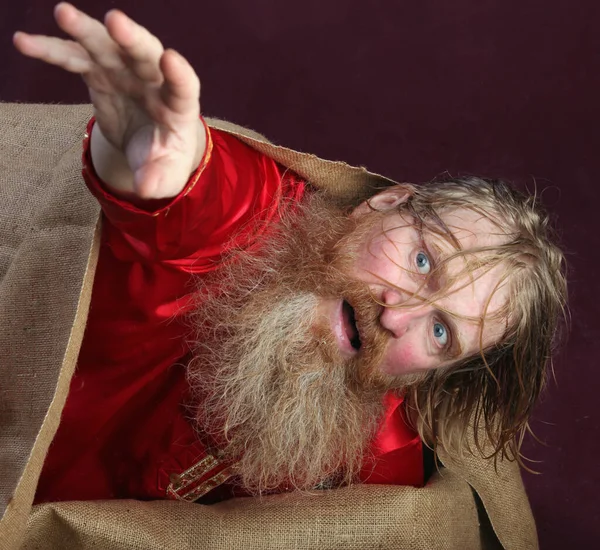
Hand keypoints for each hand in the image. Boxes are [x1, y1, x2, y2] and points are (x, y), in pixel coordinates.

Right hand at [13, 2, 204, 199]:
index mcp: (178, 106)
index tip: (171, 60)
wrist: (148, 149)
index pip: (184, 86)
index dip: (179, 73)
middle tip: (115, 20)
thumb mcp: (165, 176)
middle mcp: (154, 82)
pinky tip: (25, 42)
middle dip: (131, 38)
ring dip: (85, 29)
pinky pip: (76, 57)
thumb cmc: (163, 160)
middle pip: (146, 54)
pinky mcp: (100, 74)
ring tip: (62, 13)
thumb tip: (146, 187)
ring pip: (106, 46)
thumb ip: (158, 178)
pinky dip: (52, 50)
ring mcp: (125, 73)